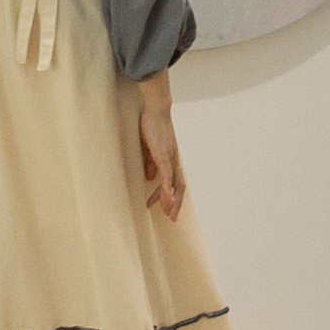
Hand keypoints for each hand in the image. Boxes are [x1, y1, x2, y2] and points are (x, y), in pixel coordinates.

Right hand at [129, 79, 190, 220]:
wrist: (156, 110)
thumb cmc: (153, 127)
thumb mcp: (151, 149)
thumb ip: (151, 163)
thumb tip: (150, 178)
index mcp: (170, 160)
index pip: (173, 182)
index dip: (170, 197)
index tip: (165, 209)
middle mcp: (174, 161)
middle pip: (179, 187)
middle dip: (176, 204)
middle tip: (171, 218)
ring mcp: (170, 158)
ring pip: (174, 184)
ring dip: (172, 200)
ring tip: (169, 213)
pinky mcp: (163, 154)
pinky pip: (167, 174)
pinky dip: (168, 188)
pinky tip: (167, 198)